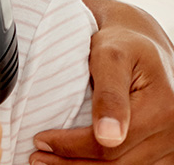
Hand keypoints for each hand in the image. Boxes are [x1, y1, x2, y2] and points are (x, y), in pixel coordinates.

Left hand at [31, 0, 173, 163]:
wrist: (141, 42)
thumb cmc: (122, 45)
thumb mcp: (110, 57)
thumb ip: (109, 95)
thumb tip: (108, 135)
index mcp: (160, 109)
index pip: (108, 144)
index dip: (70, 147)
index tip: (40, 140)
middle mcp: (171, 131)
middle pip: (115, 163)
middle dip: (71, 162)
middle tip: (36, 156)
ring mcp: (170, 144)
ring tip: (50, 162)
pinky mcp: (164, 149)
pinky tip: (76, 161)